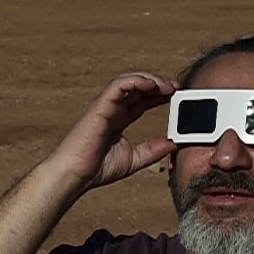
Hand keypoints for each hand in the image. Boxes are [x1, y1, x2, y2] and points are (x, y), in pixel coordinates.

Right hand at [45, 72, 178, 193]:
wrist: (76, 175)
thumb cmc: (97, 169)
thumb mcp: (134, 159)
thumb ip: (153, 150)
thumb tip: (173, 144)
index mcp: (118, 119)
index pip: (142, 99)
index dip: (160, 94)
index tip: (177, 96)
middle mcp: (111, 108)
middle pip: (137, 86)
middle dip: (159, 83)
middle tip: (177, 87)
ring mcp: (104, 105)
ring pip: (129, 80)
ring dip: (150, 79)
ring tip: (168, 85)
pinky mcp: (100, 105)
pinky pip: (119, 85)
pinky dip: (136, 81)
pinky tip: (152, 84)